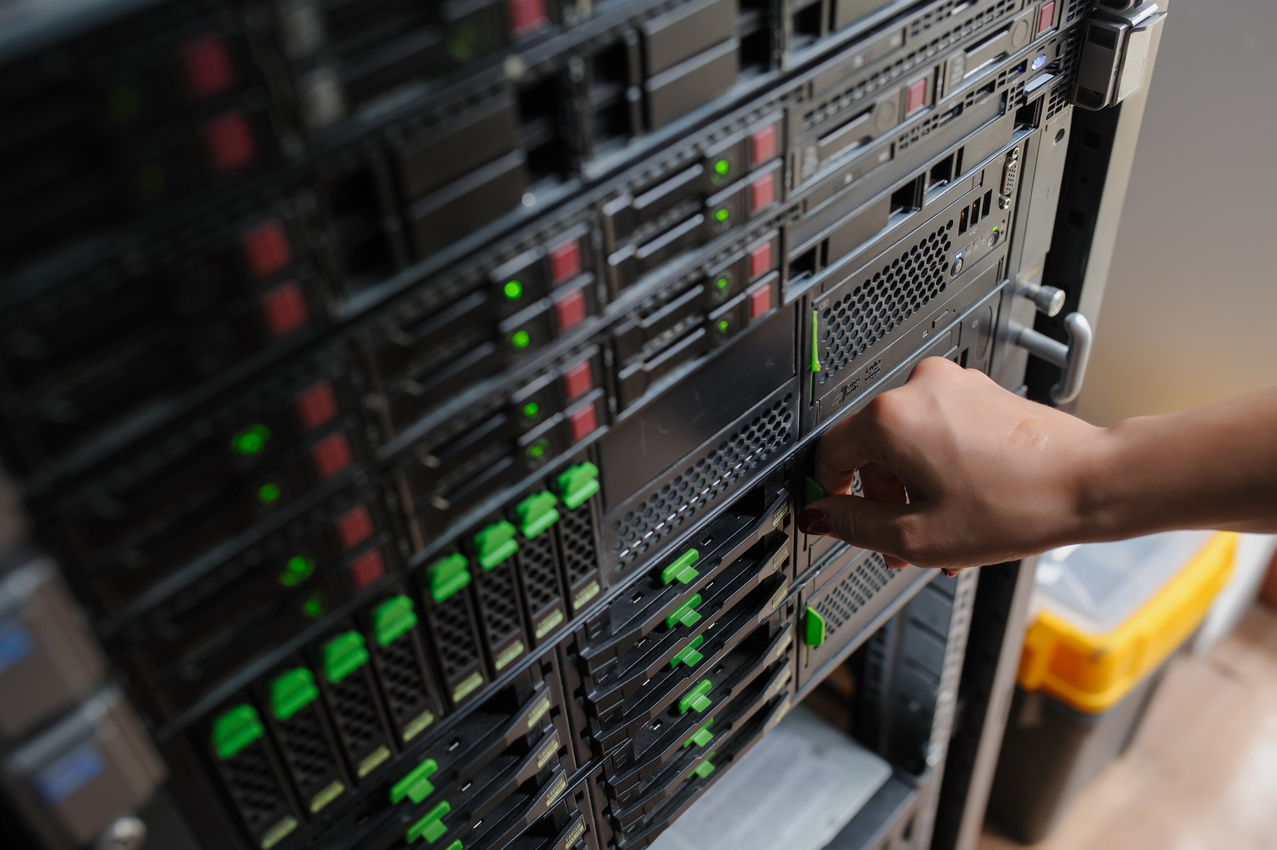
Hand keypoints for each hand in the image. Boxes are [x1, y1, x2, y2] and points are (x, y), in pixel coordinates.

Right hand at [798, 357, 1105, 571]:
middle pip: (870, 448)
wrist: (1090, 482)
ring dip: (913, 487)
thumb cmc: (1017, 504)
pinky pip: (939, 431)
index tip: (838, 517)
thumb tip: (821, 515)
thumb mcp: (917, 536)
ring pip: (907, 443)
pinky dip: (940, 468)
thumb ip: (855, 526)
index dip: (829, 493)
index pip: (829, 452)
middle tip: (900, 540)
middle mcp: (918, 388)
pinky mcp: (980, 393)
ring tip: (940, 528)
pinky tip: (963, 504)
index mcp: (891, 417)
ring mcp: (954, 386)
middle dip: (881, 498)